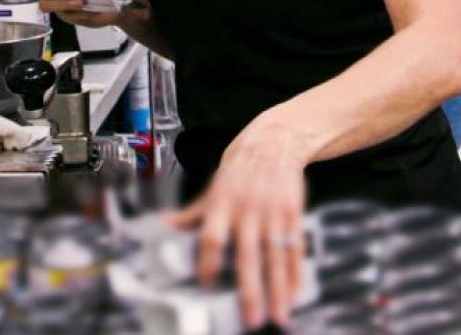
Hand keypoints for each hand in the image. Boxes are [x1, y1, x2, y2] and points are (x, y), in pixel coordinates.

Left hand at [167, 111, 309, 329]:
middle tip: (252, 320)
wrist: (273, 143)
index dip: (207, 262)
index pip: (211, 237)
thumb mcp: (213, 189)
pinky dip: (296, 273)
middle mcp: (247, 210)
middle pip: (248, 255)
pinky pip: (295, 248)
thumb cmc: (238, 170)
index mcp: (222, 204)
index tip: (206, 286)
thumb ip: (192, 213)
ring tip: (278, 316)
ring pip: (276, 257)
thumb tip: (164, 224)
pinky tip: (294, 294)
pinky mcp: (293, 213)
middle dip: (251, 290)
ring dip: (278, 289)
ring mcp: (272, 213)